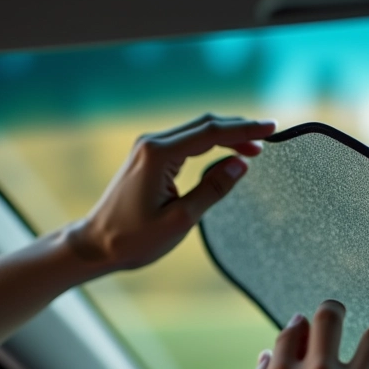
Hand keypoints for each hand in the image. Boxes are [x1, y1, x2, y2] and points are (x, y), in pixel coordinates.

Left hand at [68, 114, 276, 271]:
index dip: (244, 129)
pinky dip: (211, 143)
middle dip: (239, 128)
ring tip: (255, 146)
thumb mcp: (181, 219)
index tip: (272, 128)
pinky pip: (186, 141)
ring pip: (196, 130)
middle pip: (205, 124)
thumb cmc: (135, 238)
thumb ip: (212, 189)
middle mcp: (152, 143)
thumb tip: (241, 164)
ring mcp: (148, 148)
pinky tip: (227, 152)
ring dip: (226, 135)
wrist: (96, 244)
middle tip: (270, 135)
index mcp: (159, 155)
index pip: (211, 133)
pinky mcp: (148, 157)